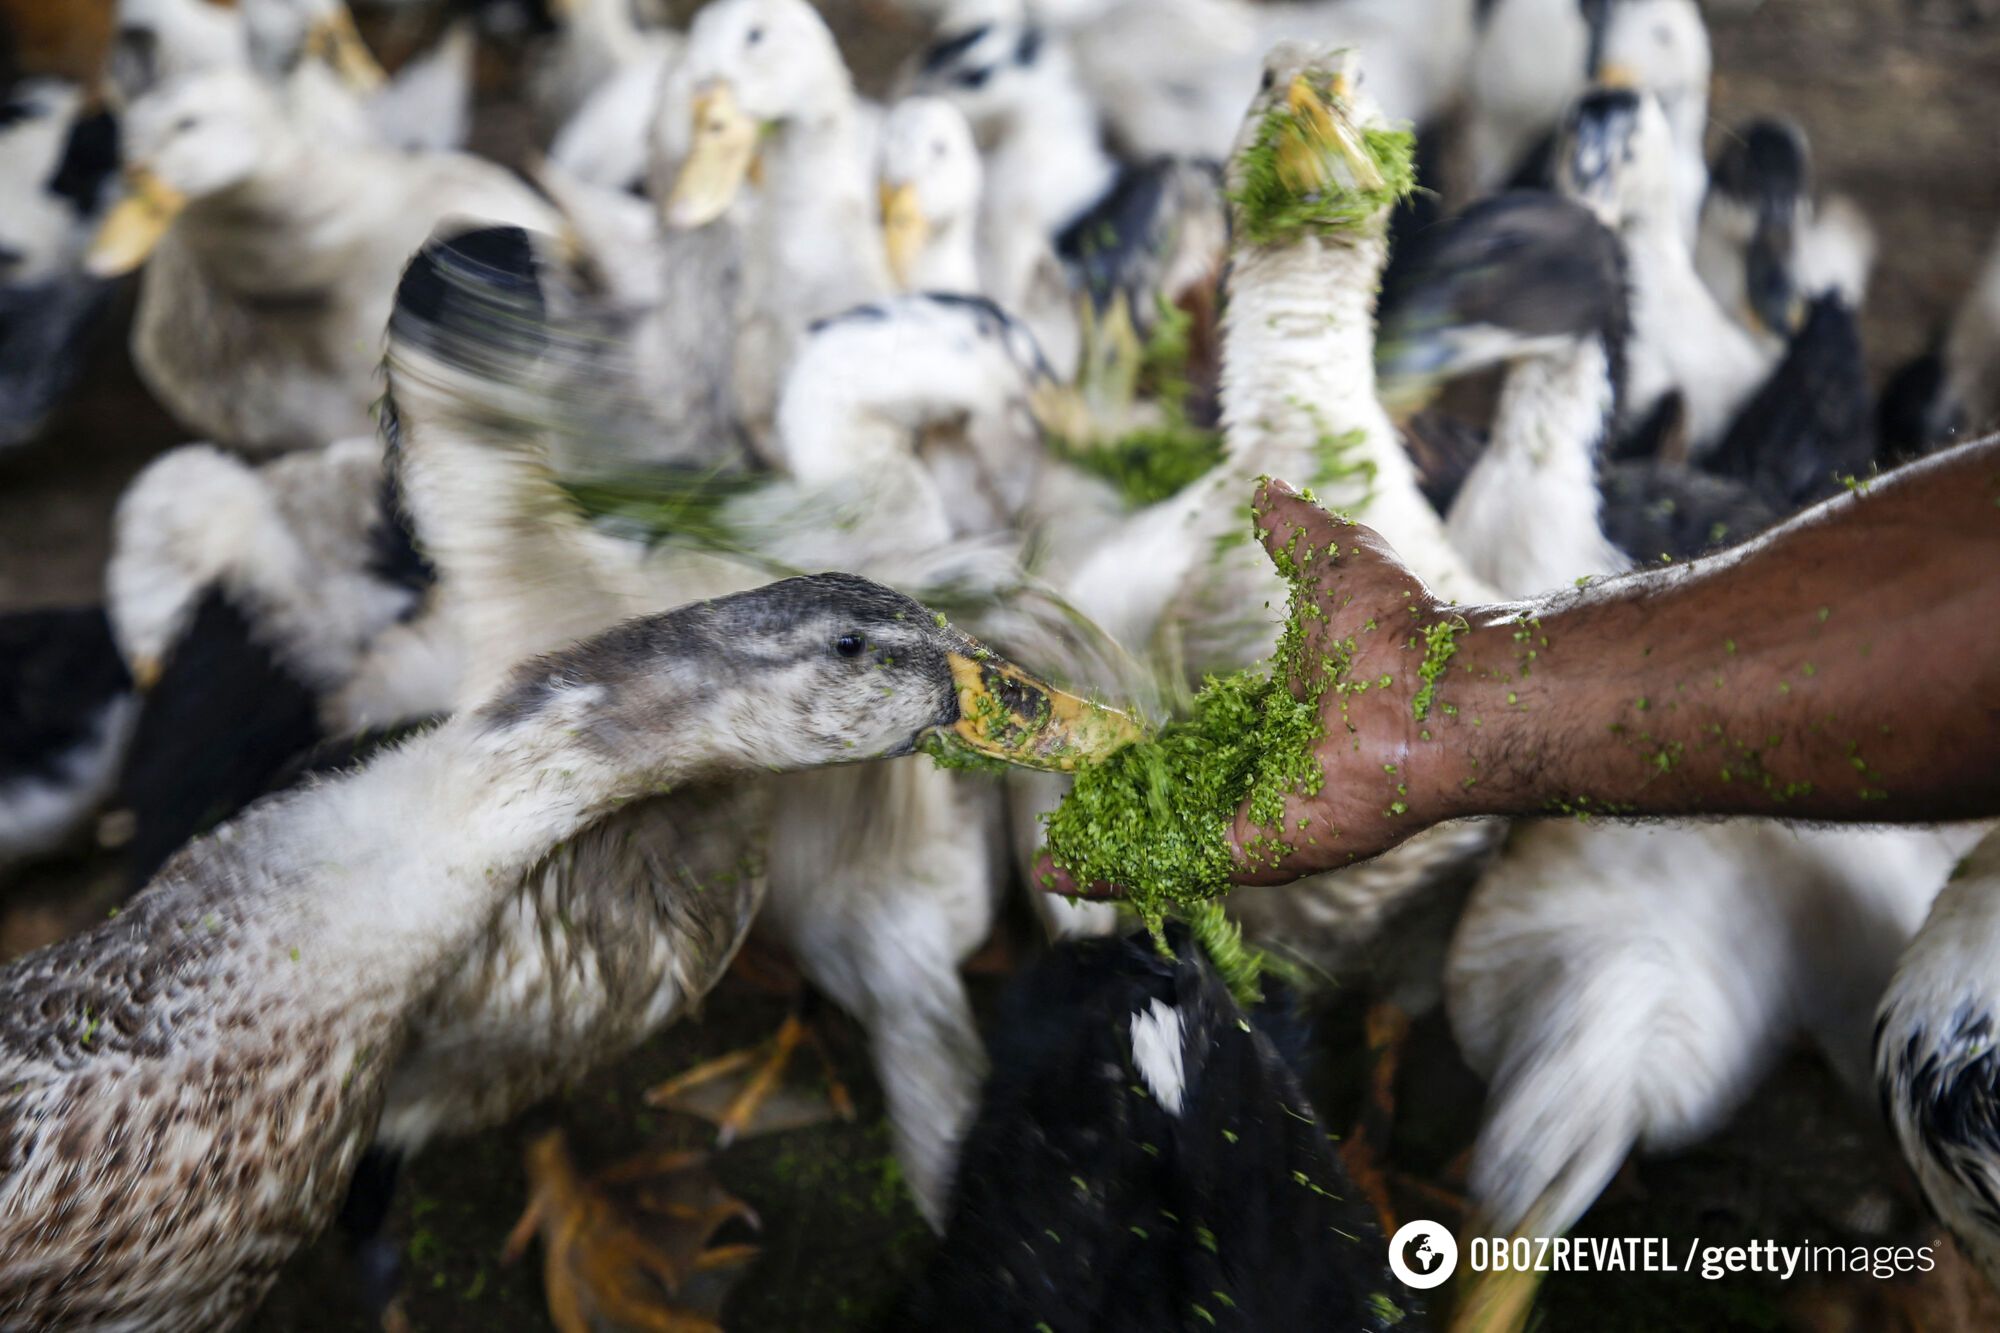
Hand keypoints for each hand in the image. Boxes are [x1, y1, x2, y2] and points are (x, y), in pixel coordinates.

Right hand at [1040, 479, 1477, 896]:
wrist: (1441, 687)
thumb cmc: (1402, 632)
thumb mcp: (1330, 562)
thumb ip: (1292, 532)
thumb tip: (1266, 491)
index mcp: (1281, 724)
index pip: (1206, 750)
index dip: (1158, 756)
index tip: (1111, 758)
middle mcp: (1271, 779)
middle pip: (1180, 806)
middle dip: (1125, 819)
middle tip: (1069, 821)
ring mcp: (1263, 819)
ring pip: (1169, 845)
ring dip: (1109, 856)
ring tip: (1049, 863)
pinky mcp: (1258, 848)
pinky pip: (1177, 866)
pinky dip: (1117, 875)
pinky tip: (1064, 876)